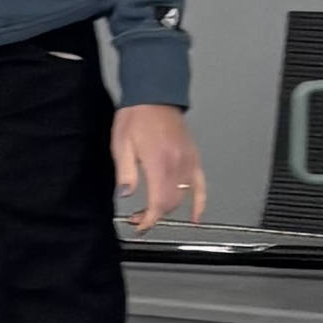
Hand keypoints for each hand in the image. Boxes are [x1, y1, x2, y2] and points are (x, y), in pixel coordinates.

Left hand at [112, 106, 207, 234]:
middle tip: (137, 217)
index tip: (139, 227)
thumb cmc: (136, 117)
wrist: (154, 95)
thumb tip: (126, 195)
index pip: (158, 204)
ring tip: (151, 212)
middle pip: (170, 203)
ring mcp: (188, 162)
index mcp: (159, 163)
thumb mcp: (121, 145)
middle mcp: (178, 165)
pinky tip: (195, 217)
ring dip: (168, 209)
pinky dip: (199, 203)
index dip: (149, 220)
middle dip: (154, 216)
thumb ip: (126, 173)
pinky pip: (201, 186)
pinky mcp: (194, 158)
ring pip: (182, 197)